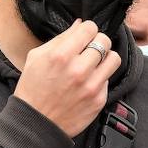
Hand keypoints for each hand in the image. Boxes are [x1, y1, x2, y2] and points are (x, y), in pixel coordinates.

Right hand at [13, 20, 120, 137]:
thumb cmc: (33, 89)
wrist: (36, 123)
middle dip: (97, 41)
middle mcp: (79, 70)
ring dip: (105, 58)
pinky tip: (87, 82)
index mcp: (61, 55)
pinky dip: (100, 78)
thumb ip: (60, 39)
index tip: (84, 35)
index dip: (87, 29)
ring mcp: (91, 86)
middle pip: (105, 40)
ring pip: (114, 58)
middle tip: (89, 48)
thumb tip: (79, 24)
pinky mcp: (99, 100)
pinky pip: (108, 79)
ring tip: (94, 63)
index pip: (90, 28)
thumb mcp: (37, 57)